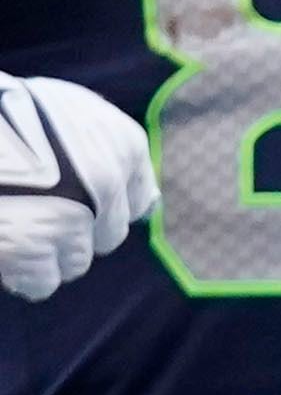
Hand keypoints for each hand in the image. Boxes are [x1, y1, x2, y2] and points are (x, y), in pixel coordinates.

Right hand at [0, 73, 154, 299]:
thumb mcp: (67, 112)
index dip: (100, 206)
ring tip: (10, 220)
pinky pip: (42, 282)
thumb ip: (108, 153)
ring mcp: (70, 216)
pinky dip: (20, 273)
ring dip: (45, 253)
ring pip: (76, 262)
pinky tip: (2, 244)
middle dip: (73, 229)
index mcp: (123, 143)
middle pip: (107, 236)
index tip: (69, 197)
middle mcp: (106, 181)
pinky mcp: (30, 246)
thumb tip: (152, 203)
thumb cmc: (5, 114)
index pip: (136, 202)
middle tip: (29, 207)